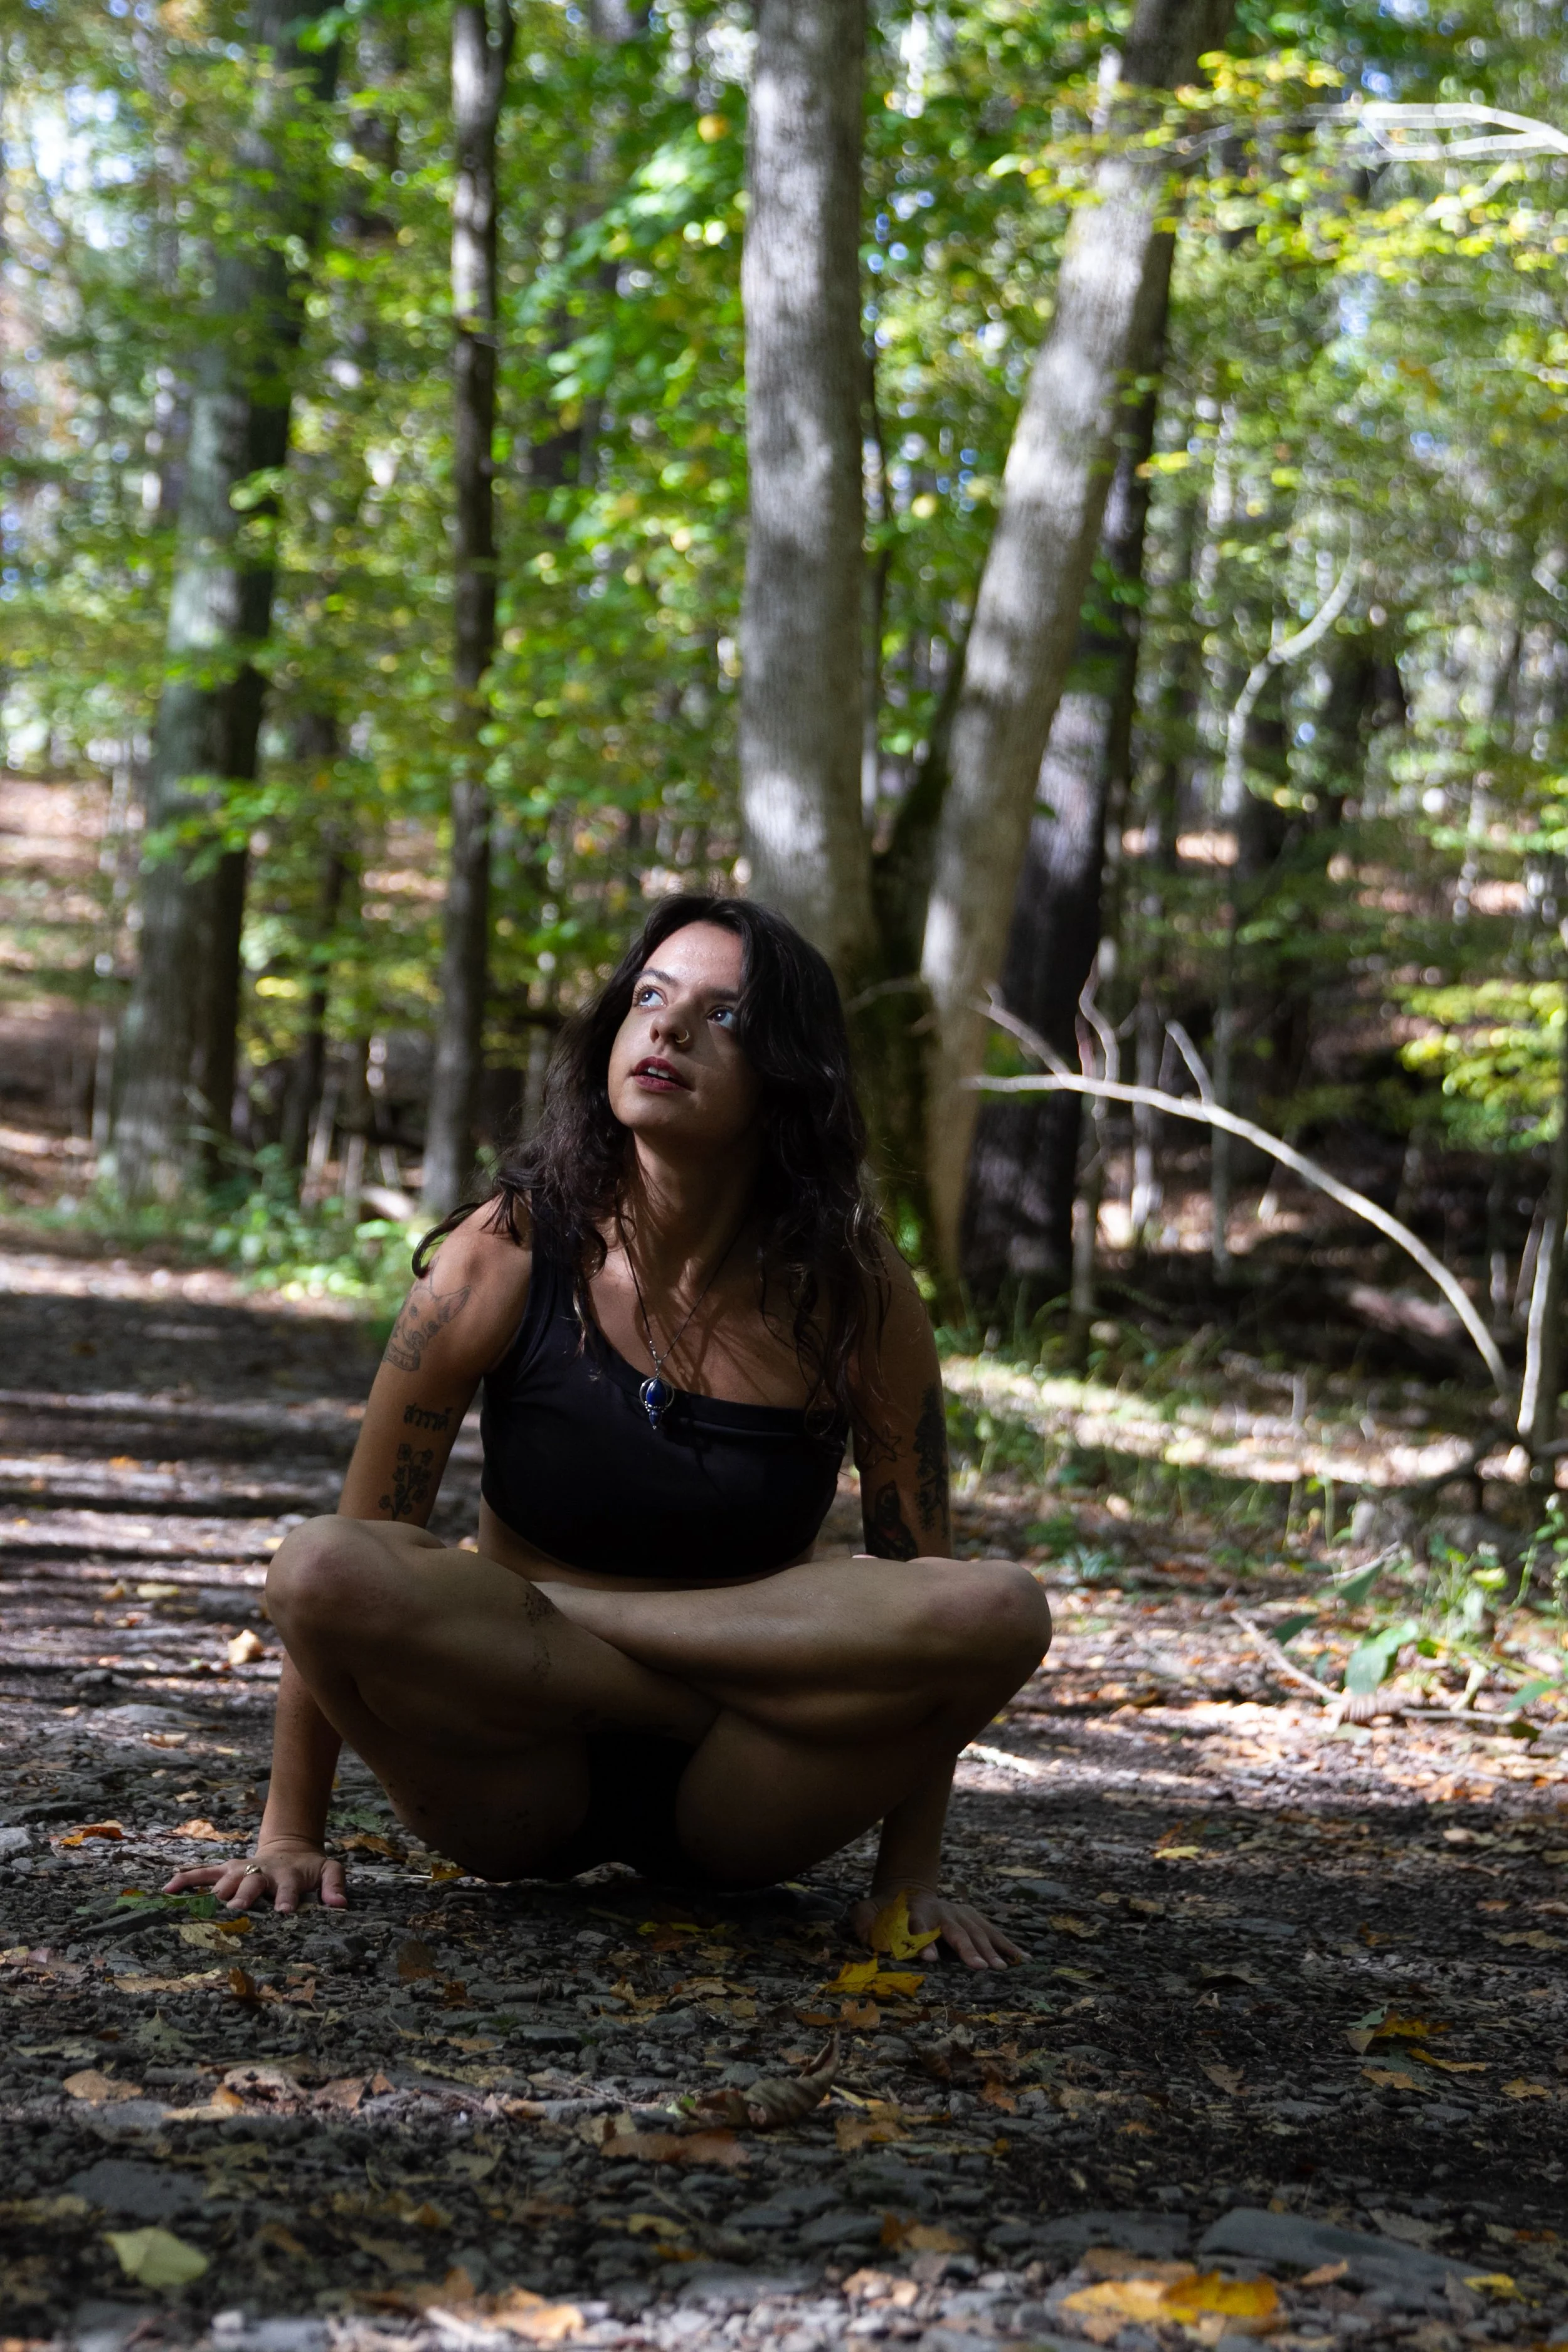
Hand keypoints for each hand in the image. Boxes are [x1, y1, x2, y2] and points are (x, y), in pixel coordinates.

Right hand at [162, 1837, 346, 1916]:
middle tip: (238, 1909)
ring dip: (218, 1890)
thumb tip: (340, 1906)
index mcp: (289, 1875)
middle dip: (245, 1895)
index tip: (284, 1912)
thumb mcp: (330, 1870)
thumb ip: (335, 1885)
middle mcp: (262, 1871)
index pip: (289, 1888)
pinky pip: (202, 1873)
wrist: (289, 1848)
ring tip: (207, 1904)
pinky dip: (185, 1879)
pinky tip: (167, 1889)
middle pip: (252, 1882)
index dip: (287, 1899)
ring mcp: (241, 1869)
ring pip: (226, 1878)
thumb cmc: (309, 1867)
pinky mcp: (226, 1869)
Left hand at [847, 1883, 1024, 1971]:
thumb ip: (863, 1921)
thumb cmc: (886, 1910)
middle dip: (966, 1948)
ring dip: (989, 1949)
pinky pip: (992, 1932)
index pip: (919, 1925)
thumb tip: (865, 1937)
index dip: (922, 1941)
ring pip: (977, 1931)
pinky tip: (1022, 1959)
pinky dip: (1007, 1945)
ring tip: (1001, 1968)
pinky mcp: (972, 1918)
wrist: (908, 1889)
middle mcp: (942, 1911)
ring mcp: (959, 1913)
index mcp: (916, 1910)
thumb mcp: (868, 1911)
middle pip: (955, 1930)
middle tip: (977, 1968)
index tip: (928, 1960)